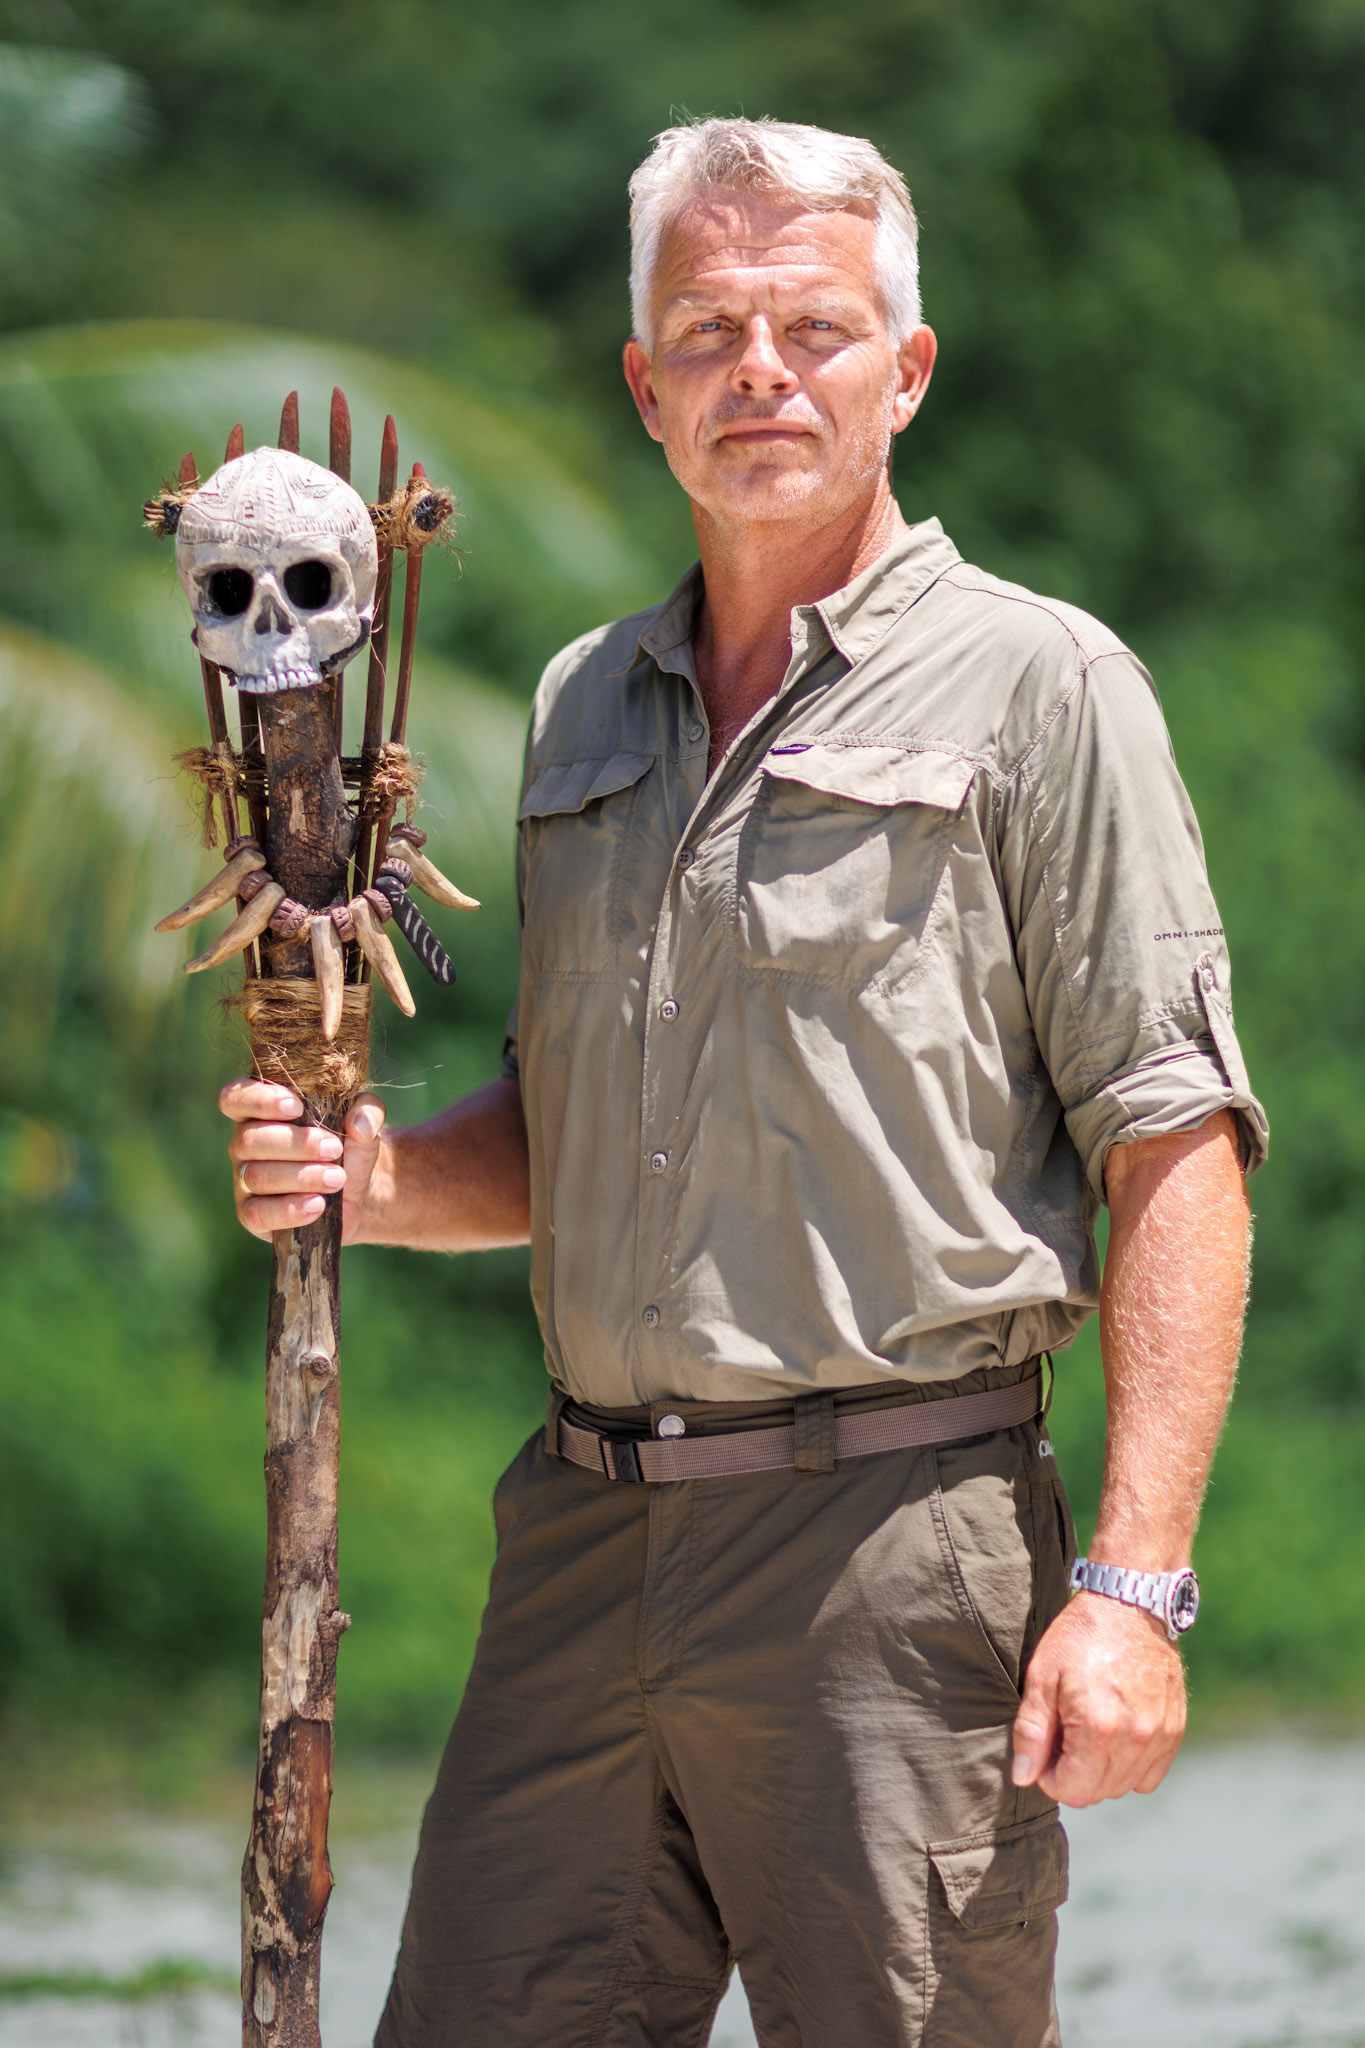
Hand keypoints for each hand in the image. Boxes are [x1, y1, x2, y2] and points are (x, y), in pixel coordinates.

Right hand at [220, 1078, 386, 1244]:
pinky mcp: (251, 1214)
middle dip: (296, 1144)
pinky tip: (318, 1204)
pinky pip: (258, 1214)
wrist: (358, 1190)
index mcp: (259, 1111)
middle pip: (249, 1140)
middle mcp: (243, 1143)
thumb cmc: (350, 1145)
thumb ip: (368, 1109)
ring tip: (337, 1178)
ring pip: (257, 1176)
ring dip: (302, 1176)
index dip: (258, 1100)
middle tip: (334, 1150)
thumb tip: (359, 1126)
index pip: (234, 1097)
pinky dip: (290, 1209)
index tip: (297, 1107)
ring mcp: (243, 1180)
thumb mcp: (365, 1119)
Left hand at [1010, 1592, 1186, 1806]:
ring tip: (1089, 1729)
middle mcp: (1136, 1739)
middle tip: (1065, 1733)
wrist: (1130, 1602)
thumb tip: (1023, 1776)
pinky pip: (1150, 1774)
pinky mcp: (1175, 1729)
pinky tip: (1116, 1733)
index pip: (1072, 1791)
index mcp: (1099, 1729)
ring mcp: (1160, 1736)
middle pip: (1098, 1792)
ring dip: (1101, 1770)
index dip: (1050, 1774)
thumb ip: (1031, 1731)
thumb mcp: (1042, 1676)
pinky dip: (1130, 1765)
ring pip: (1124, 1786)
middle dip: (1074, 1773)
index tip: (1046, 1745)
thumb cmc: (1081, 1636)